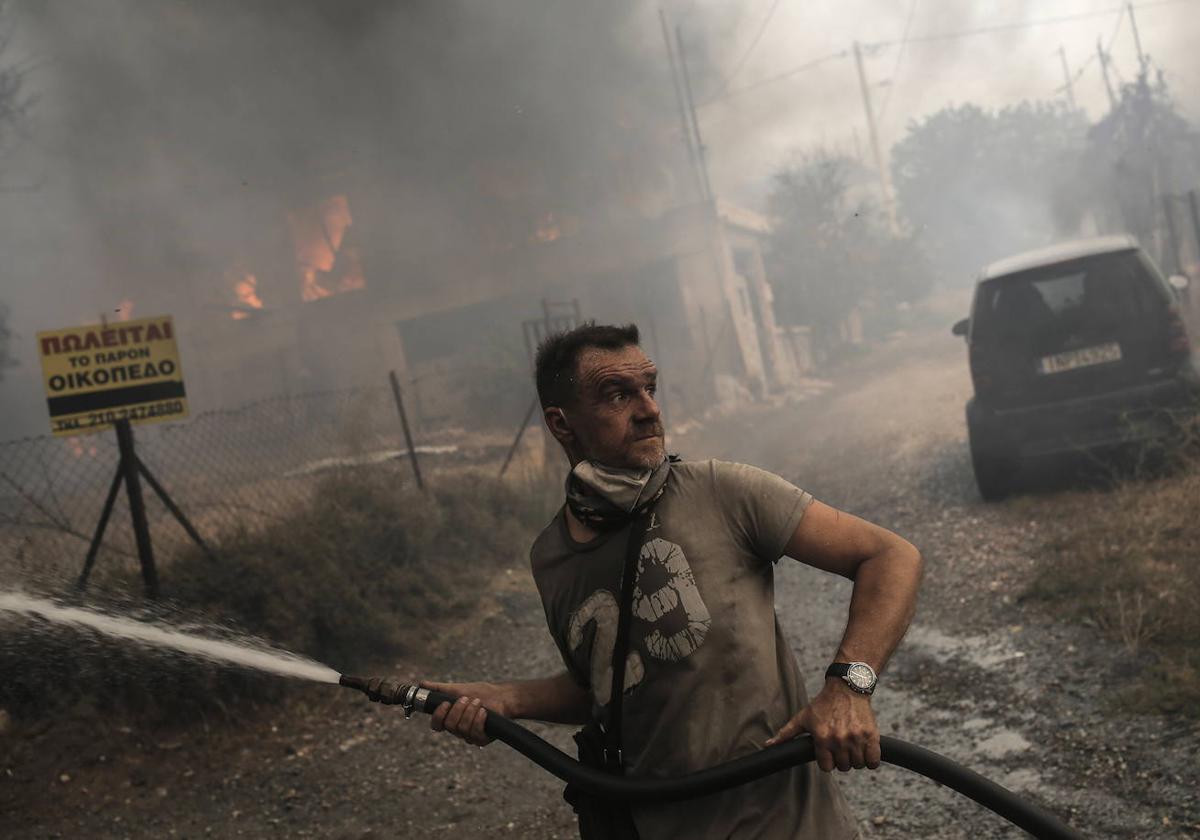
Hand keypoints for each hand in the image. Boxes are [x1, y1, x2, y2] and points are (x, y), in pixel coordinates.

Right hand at [420, 680, 514, 746]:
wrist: (502, 697)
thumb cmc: (481, 693)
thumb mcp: (458, 689)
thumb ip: (439, 689)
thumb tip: (421, 684)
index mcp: (450, 719)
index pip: (436, 725)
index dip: (438, 716)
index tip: (445, 703)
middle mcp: (458, 730)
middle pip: (450, 726)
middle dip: (458, 710)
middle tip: (466, 699)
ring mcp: (470, 736)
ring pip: (462, 730)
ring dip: (470, 712)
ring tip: (477, 702)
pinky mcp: (482, 739)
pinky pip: (475, 734)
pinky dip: (478, 720)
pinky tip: (483, 712)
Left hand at [764, 679, 880, 771]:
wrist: (847, 687)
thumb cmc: (823, 704)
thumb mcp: (803, 717)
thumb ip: (786, 734)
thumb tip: (767, 745)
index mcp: (822, 737)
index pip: (826, 767)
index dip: (827, 761)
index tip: (829, 752)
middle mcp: (839, 739)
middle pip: (843, 767)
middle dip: (841, 759)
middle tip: (841, 747)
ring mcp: (857, 738)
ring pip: (858, 765)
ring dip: (856, 759)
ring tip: (852, 746)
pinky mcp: (872, 735)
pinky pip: (874, 761)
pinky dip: (871, 759)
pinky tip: (865, 750)